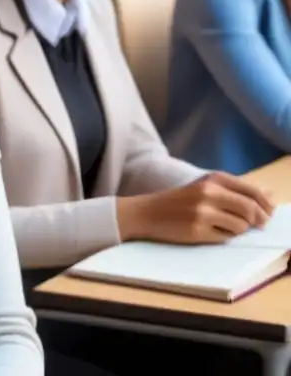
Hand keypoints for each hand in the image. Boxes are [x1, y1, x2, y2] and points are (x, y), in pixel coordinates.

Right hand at [117, 172, 275, 243]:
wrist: (148, 212)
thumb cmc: (180, 200)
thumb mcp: (206, 188)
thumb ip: (236, 191)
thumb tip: (270, 195)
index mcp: (213, 179)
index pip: (252, 192)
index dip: (266, 205)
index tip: (268, 213)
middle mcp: (209, 193)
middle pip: (250, 209)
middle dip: (258, 220)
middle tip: (257, 225)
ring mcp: (203, 212)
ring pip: (241, 226)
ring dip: (238, 229)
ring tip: (224, 226)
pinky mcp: (197, 230)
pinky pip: (225, 237)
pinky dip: (224, 236)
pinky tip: (211, 231)